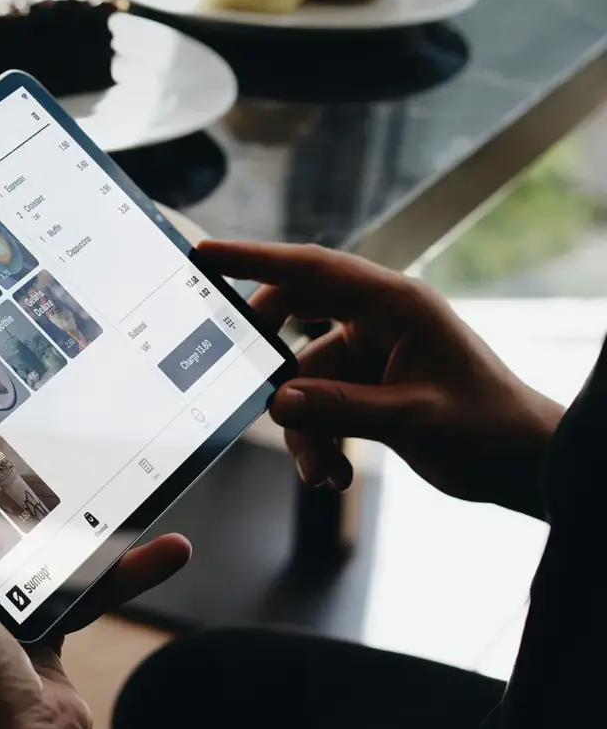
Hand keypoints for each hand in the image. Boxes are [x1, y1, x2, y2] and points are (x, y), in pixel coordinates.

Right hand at [199, 241, 563, 518]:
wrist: (520, 465)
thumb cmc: (489, 428)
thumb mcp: (414, 419)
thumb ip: (341, 408)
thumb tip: (276, 401)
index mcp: (396, 304)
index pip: (314, 269)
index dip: (255, 258)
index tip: (206, 254)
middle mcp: (378, 319)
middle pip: (295, 317)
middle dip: (271, 364)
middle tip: (251, 391)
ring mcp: (369, 352)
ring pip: (303, 377)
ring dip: (304, 429)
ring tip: (323, 471)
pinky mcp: (365, 385)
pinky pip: (318, 404)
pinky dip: (318, 440)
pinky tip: (334, 473)